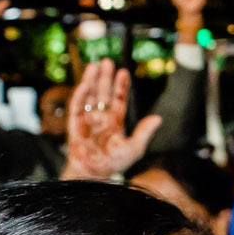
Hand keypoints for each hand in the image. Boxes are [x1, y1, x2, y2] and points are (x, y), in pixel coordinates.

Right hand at [60, 58, 161, 179]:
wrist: (94, 174)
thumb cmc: (114, 164)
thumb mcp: (135, 147)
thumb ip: (144, 132)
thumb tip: (159, 118)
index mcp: (114, 122)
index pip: (118, 99)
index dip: (121, 86)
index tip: (124, 71)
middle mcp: (100, 118)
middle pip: (102, 93)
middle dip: (105, 77)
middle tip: (107, 60)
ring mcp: (87, 120)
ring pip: (89, 95)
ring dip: (91, 80)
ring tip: (94, 65)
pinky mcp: (75, 124)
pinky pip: (76, 107)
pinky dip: (80, 95)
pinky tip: (85, 84)